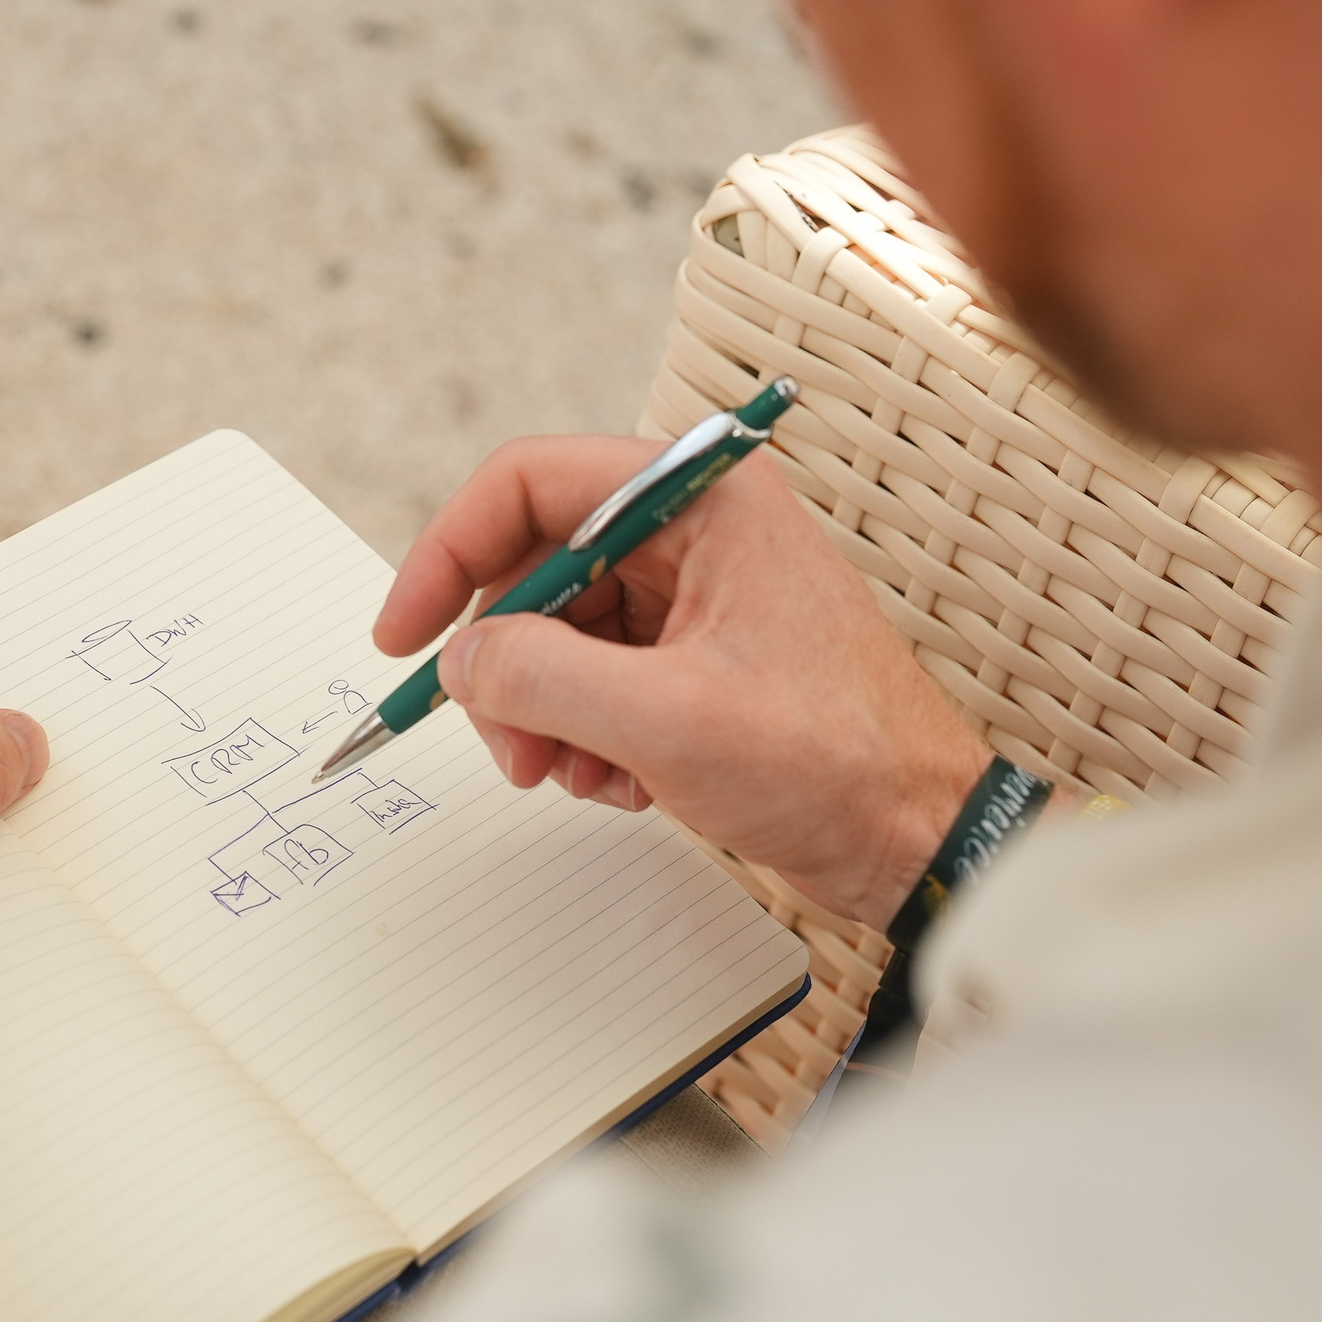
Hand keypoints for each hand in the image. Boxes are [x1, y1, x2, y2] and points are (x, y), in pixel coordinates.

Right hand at [376, 435, 991, 930]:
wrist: (917, 838)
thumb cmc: (834, 763)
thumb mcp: (665, 721)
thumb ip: (541, 677)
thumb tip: (461, 660)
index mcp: (704, 498)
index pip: (529, 483)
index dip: (447, 553)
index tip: (403, 634)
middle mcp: (697, 529)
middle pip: (536, 567)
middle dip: (506, 664)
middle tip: (510, 747)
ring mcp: (699, 595)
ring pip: (559, 632)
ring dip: (544, 712)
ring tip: (578, 777)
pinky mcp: (699, 657)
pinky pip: (597, 677)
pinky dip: (585, 735)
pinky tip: (624, 784)